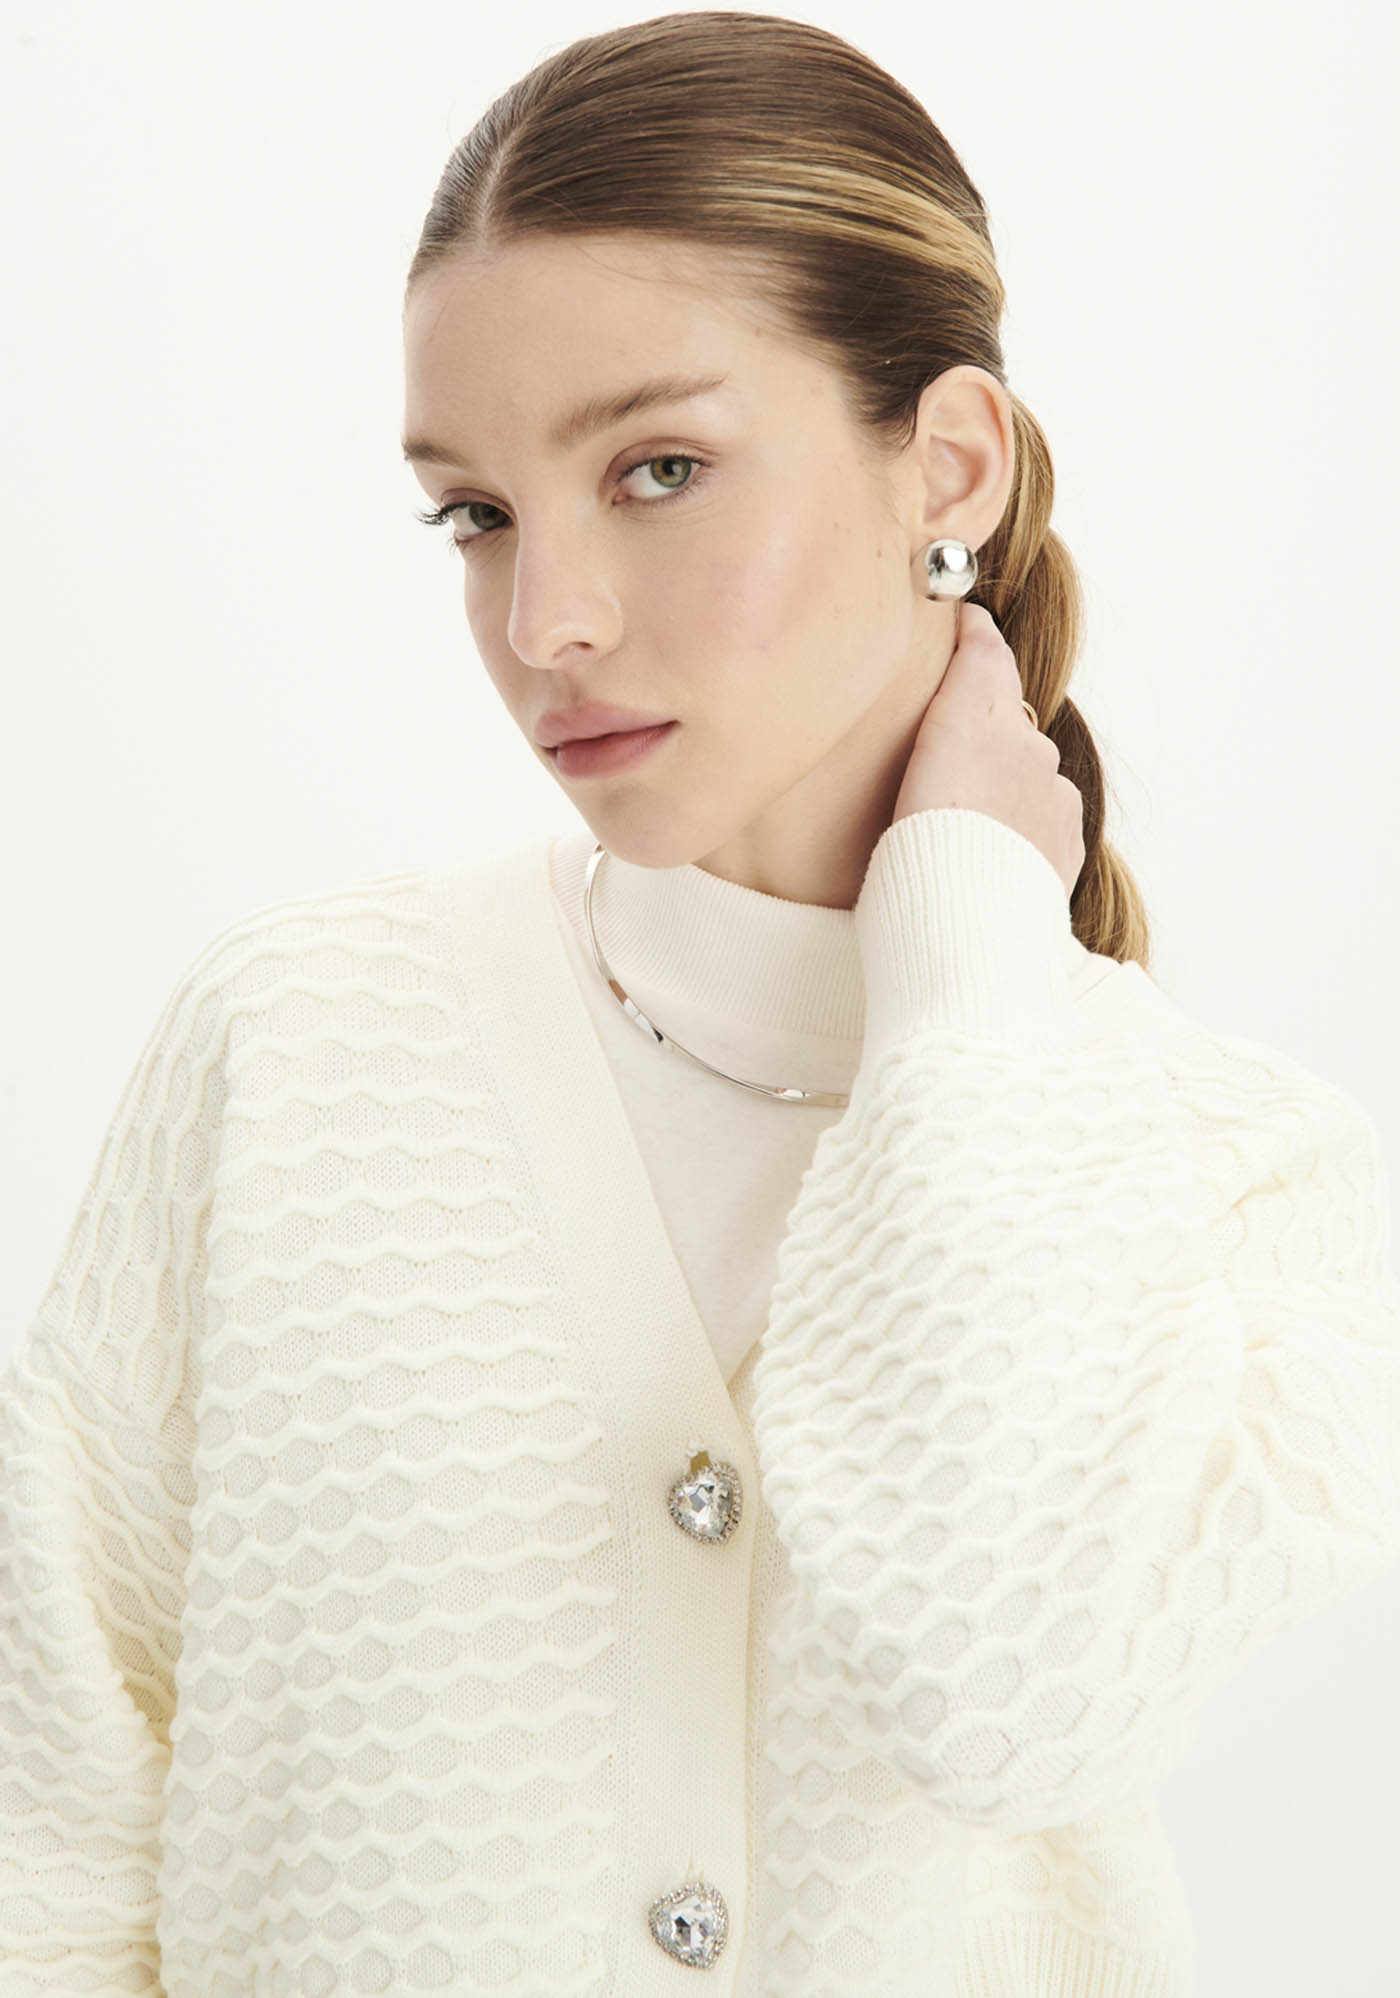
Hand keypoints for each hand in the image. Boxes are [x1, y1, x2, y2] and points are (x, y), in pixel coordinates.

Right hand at [891, 602, 1086, 901]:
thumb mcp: (905, 766)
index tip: (962, 618)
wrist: (966, 930)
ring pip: (1029, 768)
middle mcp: (1026, 745)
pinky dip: (1022, 821)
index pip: (983, 650)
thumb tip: (963, 657)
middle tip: (941, 750)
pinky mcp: (1068, 839)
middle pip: (1006, 714)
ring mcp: (1053, 794)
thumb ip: (942, 707)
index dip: (972, 630)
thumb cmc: (915, 856)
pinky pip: (1046, 814)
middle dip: (981, 720)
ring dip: (1002, 779)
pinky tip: (994, 848)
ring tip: (964, 815)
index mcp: (976, 719)